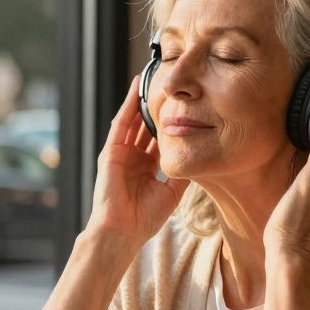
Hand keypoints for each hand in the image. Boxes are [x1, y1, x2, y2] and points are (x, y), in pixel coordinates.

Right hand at [84, 76, 191, 248]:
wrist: (122, 232)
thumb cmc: (143, 219)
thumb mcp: (171, 193)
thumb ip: (182, 175)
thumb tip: (198, 160)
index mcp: (146, 167)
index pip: (159, 138)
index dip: (170, 122)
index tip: (185, 106)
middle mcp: (133, 157)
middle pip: (146, 125)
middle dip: (157, 107)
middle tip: (170, 85)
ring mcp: (121, 153)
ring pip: (133, 120)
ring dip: (142, 99)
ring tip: (153, 77)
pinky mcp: (111, 152)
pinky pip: (121, 124)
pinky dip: (128, 105)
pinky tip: (137, 89)